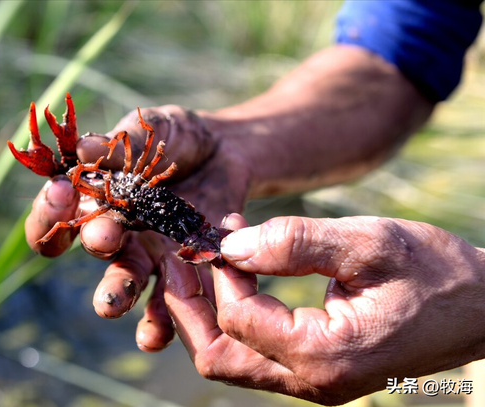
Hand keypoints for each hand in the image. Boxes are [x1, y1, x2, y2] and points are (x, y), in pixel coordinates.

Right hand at [25, 105, 250, 350]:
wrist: (227, 154)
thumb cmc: (180, 137)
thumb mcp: (158, 127)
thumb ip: (124, 141)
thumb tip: (83, 148)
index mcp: (98, 195)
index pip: (57, 210)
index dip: (51, 208)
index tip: (62, 193)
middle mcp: (116, 231)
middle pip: (92, 247)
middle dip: (94, 243)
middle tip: (103, 238)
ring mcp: (148, 255)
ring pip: (122, 283)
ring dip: (114, 296)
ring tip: (109, 307)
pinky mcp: (182, 273)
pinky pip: (167, 306)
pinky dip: (157, 325)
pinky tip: (153, 338)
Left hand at [163, 213, 484, 404]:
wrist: (483, 307)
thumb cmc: (437, 272)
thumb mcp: (369, 244)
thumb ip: (296, 243)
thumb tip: (231, 246)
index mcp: (326, 355)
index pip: (238, 318)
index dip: (218, 271)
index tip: (218, 229)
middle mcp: (314, 382)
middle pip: (218, 358)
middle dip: (187, 308)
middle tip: (176, 260)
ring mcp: (314, 382)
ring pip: (231, 361)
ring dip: (204, 315)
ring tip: (194, 268)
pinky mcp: (316, 371)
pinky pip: (255, 355)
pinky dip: (232, 320)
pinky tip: (232, 282)